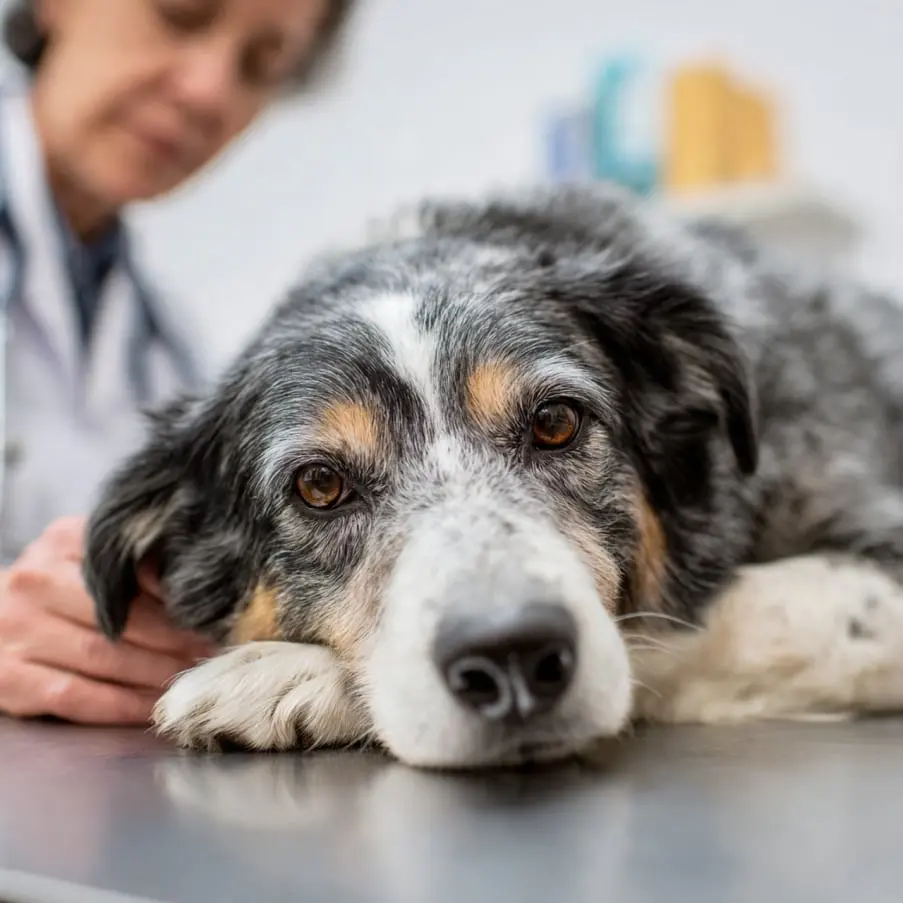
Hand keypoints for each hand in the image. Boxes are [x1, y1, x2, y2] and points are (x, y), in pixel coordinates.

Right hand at [0, 516, 215, 724]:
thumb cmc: (59, 585)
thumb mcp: (90, 557)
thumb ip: (136, 562)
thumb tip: (198, 583)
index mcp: (63, 542)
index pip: (130, 571)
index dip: (176, 598)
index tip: (213, 616)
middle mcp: (35, 582)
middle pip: (121, 618)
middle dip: (176, 641)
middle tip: (215, 654)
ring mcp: (16, 631)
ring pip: (102, 658)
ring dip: (156, 674)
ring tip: (194, 679)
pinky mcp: (8, 678)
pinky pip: (76, 696)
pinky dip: (122, 705)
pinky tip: (155, 707)